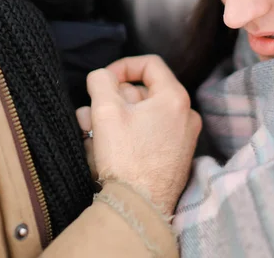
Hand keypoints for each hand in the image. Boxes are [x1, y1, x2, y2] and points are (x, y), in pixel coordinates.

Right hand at [83, 55, 201, 215]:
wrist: (139, 210)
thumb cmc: (126, 159)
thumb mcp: (106, 110)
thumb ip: (101, 80)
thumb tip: (102, 76)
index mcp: (175, 98)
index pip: (149, 64)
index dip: (122, 66)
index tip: (104, 80)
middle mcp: (185, 116)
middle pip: (142, 92)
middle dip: (112, 99)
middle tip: (91, 112)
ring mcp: (181, 138)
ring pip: (141, 115)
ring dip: (112, 118)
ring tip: (88, 131)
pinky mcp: (173, 157)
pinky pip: (146, 134)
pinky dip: (125, 134)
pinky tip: (102, 147)